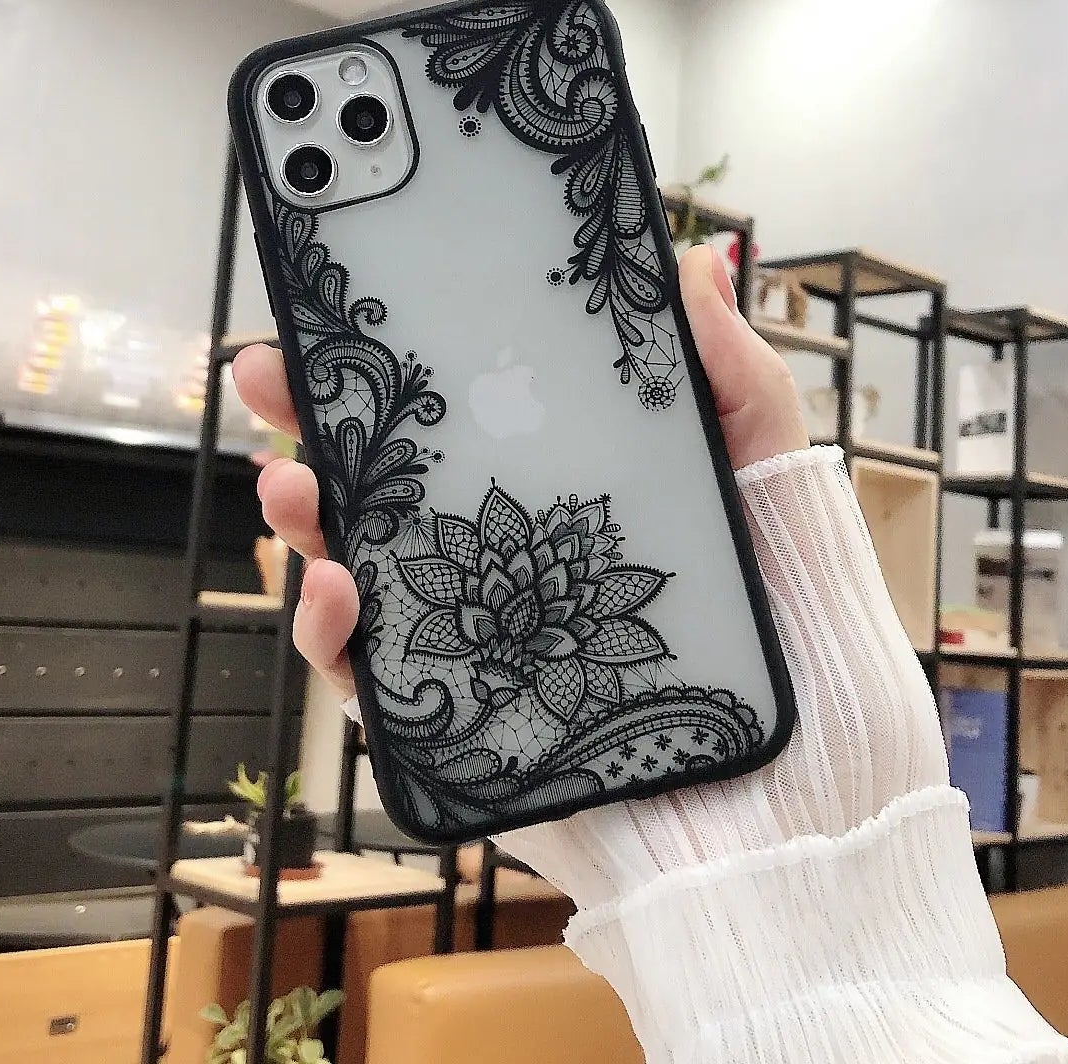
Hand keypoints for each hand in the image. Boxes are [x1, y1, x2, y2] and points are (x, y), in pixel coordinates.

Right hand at [232, 244, 807, 703]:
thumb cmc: (792, 640)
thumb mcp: (770, 484)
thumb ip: (736, 378)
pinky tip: (339, 588)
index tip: (341, 307)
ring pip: (358, 563)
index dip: (394, 362)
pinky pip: (371, 675)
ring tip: (290, 483)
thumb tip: (701, 260)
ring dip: (305, 515)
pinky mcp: (459, 717)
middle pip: (387, 478)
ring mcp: (476, 635)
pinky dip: (332, 632)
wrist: (799, 807)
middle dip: (312, 421)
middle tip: (269, 372)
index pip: (460, 415)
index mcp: (560, 490)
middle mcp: (504, 557)